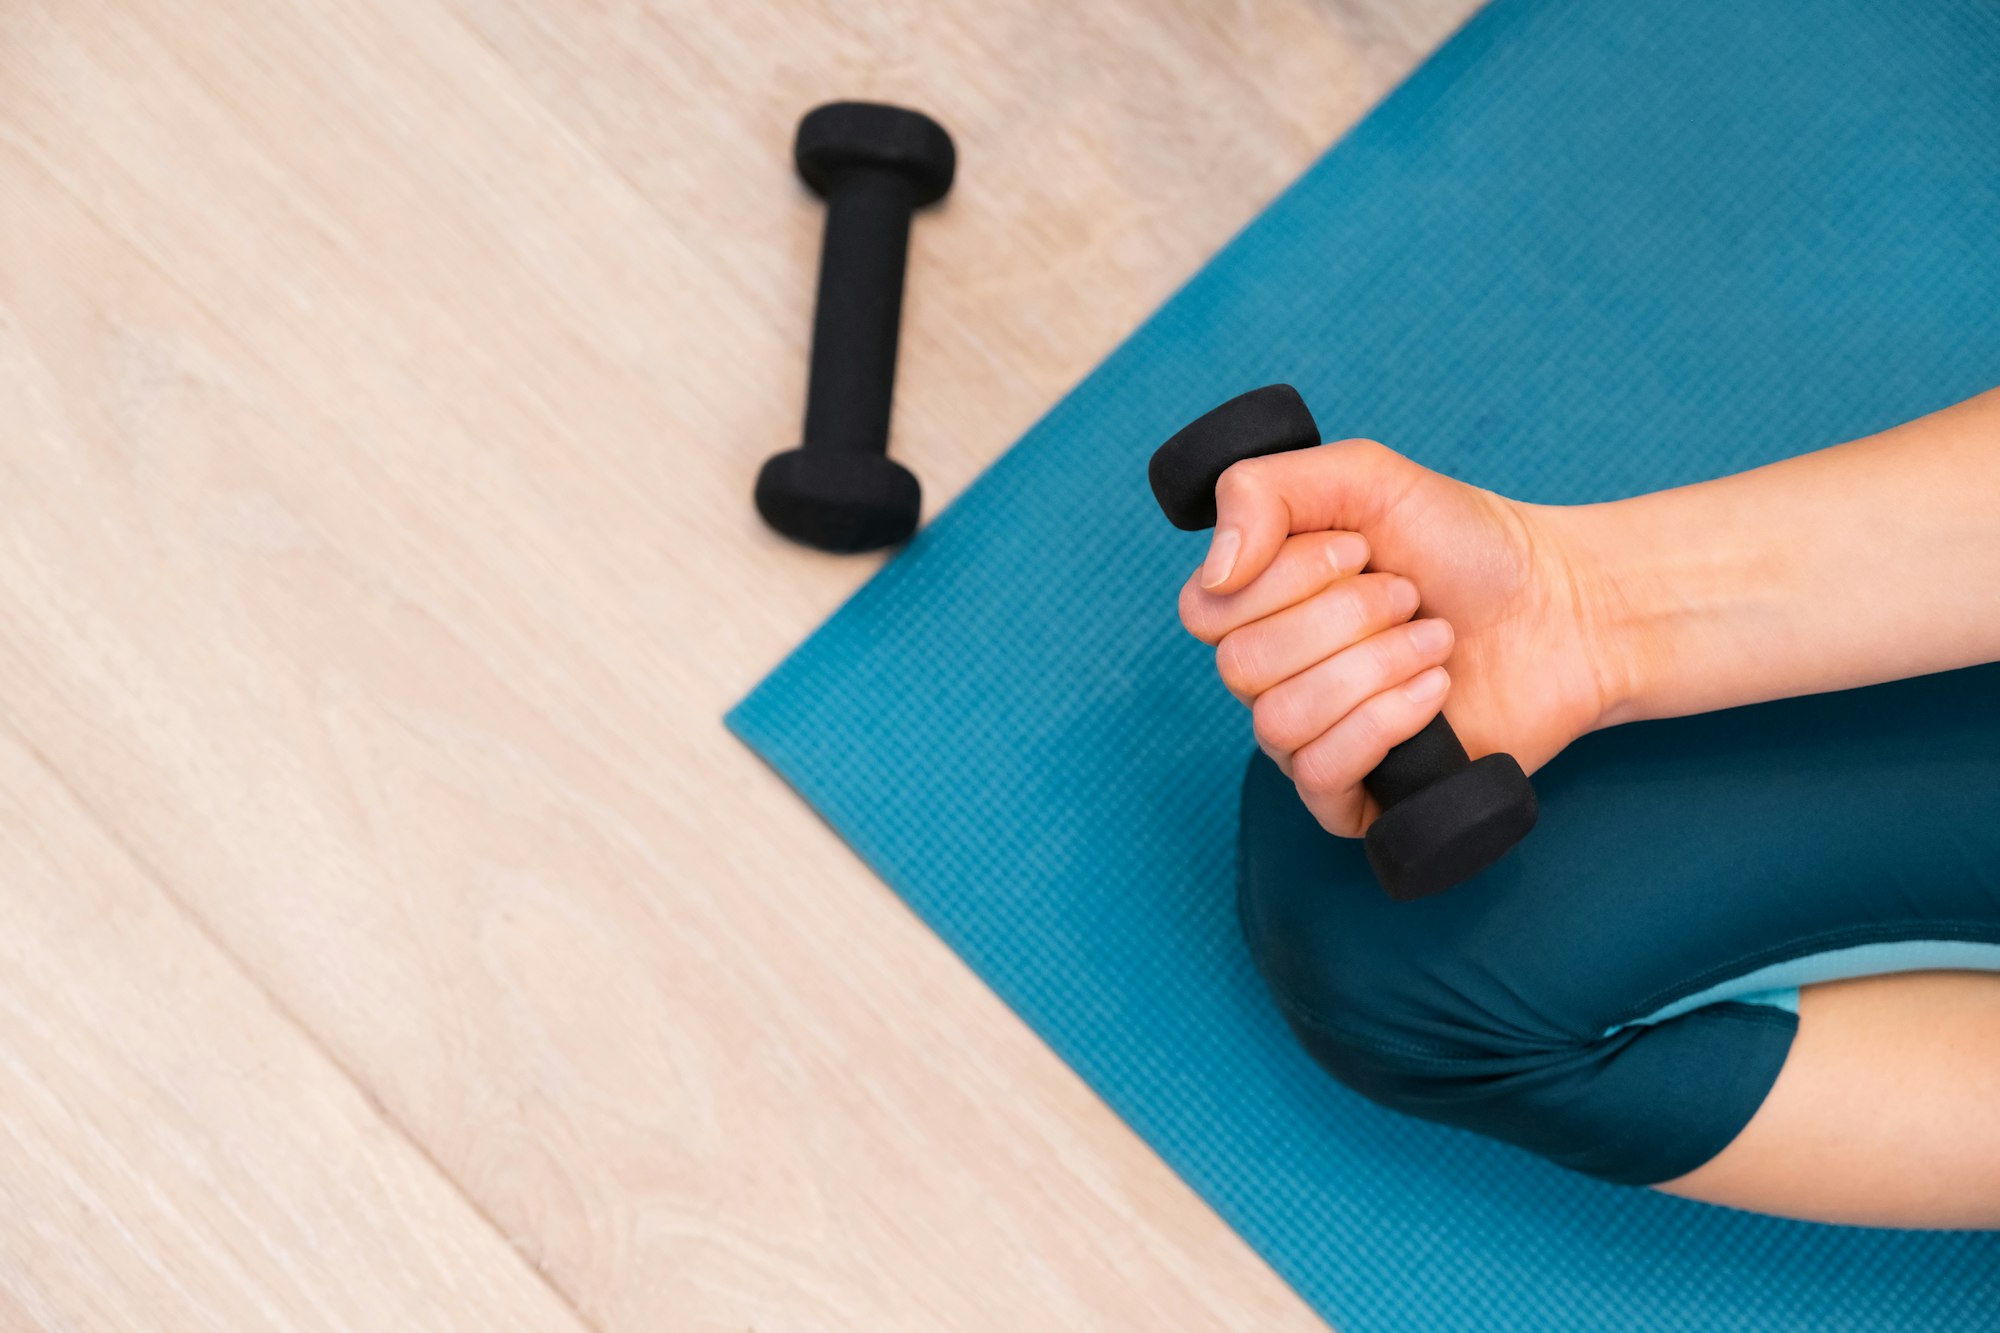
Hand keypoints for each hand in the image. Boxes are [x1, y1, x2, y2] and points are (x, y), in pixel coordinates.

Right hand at [1177, 438, 1618, 837]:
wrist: (1564, 609)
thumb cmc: (1466, 544)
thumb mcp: (1362, 476)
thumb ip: (1261, 492)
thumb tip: (1215, 574)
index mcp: (1257, 607)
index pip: (1205, 610)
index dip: (1287, 578)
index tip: (1361, 551)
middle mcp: (1270, 677)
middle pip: (1242, 666)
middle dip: (1344, 618)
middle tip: (1409, 596)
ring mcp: (1308, 740)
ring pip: (1280, 722)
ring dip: (1375, 667)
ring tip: (1435, 641)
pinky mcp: (1354, 796)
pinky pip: (1320, 775)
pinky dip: (1386, 722)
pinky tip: (1436, 692)